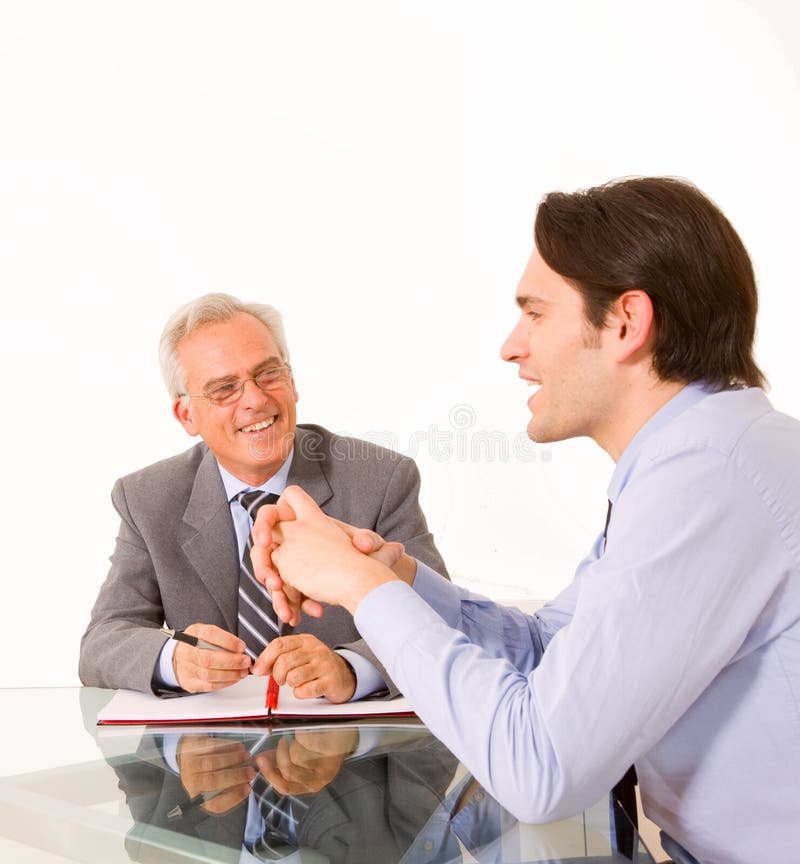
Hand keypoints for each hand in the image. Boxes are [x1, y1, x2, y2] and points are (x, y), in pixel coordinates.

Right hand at [172, 624, 251, 692]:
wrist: (178, 656)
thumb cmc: (197, 643)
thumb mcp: (206, 632)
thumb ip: (221, 637)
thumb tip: (241, 648)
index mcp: (195, 633)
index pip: (210, 634)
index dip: (228, 641)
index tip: (241, 646)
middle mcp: (188, 651)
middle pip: (209, 658)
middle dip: (232, 661)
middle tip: (245, 661)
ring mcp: (188, 668)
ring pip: (210, 674)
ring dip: (230, 674)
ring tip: (243, 671)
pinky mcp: (190, 682)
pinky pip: (209, 686)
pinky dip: (225, 683)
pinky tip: (234, 678)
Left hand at [176, 735, 255, 813]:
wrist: (190, 753)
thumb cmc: (208, 772)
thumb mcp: (217, 787)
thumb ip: (232, 789)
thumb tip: (247, 785)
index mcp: (199, 799)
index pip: (216, 804)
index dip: (234, 797)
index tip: (248, 788)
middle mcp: (190, 784)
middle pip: (212, 781)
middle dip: (235, 776)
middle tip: (251, 771)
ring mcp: (187, 765)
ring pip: (211, 763)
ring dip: (233, 759)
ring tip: (247, 757)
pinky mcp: (189, 748)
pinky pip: (210, 747)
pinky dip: (227, 746)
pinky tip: (238, 747)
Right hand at [251, 487, 404, 615]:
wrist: (369, 580)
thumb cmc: (369, 555)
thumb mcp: (370, 544)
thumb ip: (367, 540)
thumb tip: (365, 543)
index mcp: (305, 523)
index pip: (272, 513)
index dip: (264, 523)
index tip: (267, 542)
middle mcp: (293, 543)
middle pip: (262, 549)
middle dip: (262, 566)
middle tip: (275, 583)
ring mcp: (292, 565)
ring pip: (271, 577)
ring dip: (277, 595)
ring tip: (288, 611)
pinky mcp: (296, 585)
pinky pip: (283, 594)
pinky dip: (289, 606)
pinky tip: (298, 617)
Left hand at [252, 634, 355, 702]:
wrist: (345, 674)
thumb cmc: (318, 665)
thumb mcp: (300, 654)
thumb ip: (279, 657)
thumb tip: (258, 667)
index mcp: (305, 640)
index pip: (279, 644)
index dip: (265, 659)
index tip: (259, 670)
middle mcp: (315, 650)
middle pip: (284, 661)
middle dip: (277, 675)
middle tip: (281, 679)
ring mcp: (324, 665)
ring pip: (292, 677)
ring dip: (290, 684)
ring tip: (297, 682)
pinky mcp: (330, 681)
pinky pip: (304, 690)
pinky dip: (300, 693)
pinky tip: (306, 689)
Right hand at [253, 729, 357, 795]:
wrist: (345, 734)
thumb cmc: (320, 746)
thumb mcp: (298, 758)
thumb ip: (278, 761)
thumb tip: (259, 760)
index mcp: (308, 786)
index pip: (285, 788)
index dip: (270, 774)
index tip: (260, 759)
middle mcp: (319, 781)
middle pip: (289, 772)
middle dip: (281, 755)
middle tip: (282, 742)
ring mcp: (327, 769)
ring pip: (298, 759)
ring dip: (294, 744)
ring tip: (299, 737)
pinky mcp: (333, 754)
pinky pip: (309, 746)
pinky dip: (303, 736)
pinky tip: (307, 733)